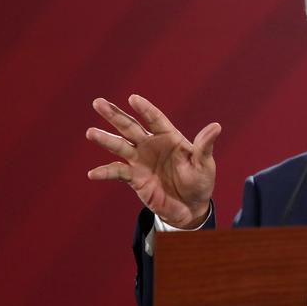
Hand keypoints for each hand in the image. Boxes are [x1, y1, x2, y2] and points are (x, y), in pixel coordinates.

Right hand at [86, 95, 219, 228]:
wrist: (190, 207)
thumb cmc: (200, 181)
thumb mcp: (204, 164)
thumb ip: (204, 146)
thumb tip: (216, 126)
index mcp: (169, 137)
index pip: (155, 119)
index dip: (145, 109)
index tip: (133, 98)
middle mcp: (151, 145)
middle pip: (130, 127)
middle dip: (115, 115)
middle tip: (97, 103)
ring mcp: (140, 160)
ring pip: (120, 146)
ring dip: (105, 139)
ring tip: (90, 132)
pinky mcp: (134, 177)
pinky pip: (117, 172)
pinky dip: (104, 173)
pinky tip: (92, 174)